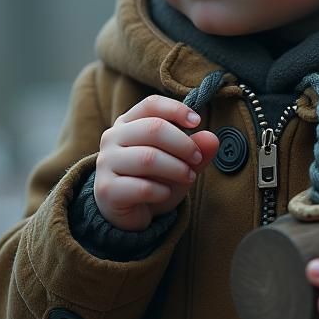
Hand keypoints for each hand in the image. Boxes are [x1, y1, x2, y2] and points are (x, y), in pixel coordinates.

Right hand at [94, 95, 219, 230]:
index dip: (176, 110)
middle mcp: (113, 138)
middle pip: (153, 128)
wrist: (130, 213)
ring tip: (188, 176)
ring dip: (176, 168)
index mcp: (128, 123)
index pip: (151, 104)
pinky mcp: (107, 189)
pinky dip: (161, 191)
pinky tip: (165, 193)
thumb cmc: (155, 180)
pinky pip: (142, 187)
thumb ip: (197, 150)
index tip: (197, 122)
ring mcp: (106, 162)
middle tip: (197, 158)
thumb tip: (212, 138)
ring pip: (148, 158)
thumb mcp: (180, 162)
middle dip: (183, 144)